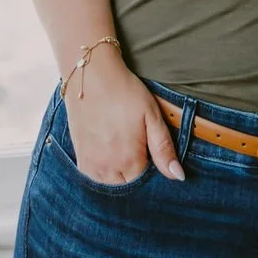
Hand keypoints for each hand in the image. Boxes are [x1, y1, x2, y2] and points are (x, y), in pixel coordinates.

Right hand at [64, 60, 185, 181]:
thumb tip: (178, 176)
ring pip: (110, 181)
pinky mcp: (78, 156)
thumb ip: (164, 149)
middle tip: (134, 139)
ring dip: (118, 170)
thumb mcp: (152, 116)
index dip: (151, 164)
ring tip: (120, 141)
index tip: (148, 145)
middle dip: (134, 168)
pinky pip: (94, 175)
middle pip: (127, 183)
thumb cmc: (125, 92)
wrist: (91, 75)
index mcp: (129, 161)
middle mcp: (107, 169)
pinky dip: (102, 167)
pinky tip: (107, 145)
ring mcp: (90, 164)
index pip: (146, 180)